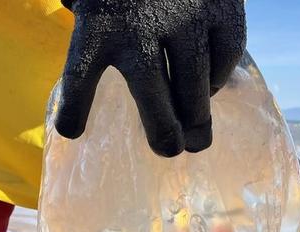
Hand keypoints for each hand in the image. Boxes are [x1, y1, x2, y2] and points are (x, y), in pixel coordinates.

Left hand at [56, 0, 245, 156]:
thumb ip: (90, 12)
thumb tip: (89, 40)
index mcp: (99, 21)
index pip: (80, 75)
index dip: (76, 108)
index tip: (74, 131)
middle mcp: (141, 26)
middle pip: (152, 99)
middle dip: (161, 132)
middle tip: (169, 150)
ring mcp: (185, 18)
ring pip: (194, 86)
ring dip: (197, 118)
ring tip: (198, 140)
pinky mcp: (221, 8)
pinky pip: (225, 56)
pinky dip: (219, 77)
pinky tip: (212, 88)